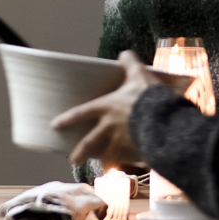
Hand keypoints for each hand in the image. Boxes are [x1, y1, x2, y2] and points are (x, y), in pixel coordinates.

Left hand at [53, 51, 161, 166]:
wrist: (163, 119)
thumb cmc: (148, 96)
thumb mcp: (139, 75)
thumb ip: (130, 64)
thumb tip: (125, 54)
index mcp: (106, 108)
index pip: (81, 113)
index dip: (67, 119)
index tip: (55, 126)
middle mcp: (108, 128)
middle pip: (88, 143)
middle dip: (80, 152)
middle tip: (74, 159)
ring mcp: (120, 144)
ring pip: (107, 156)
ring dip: (104, 161)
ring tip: (103, 165)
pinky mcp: (133, 154)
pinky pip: (127, 162)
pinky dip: (127, 163)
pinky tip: (128, 165)